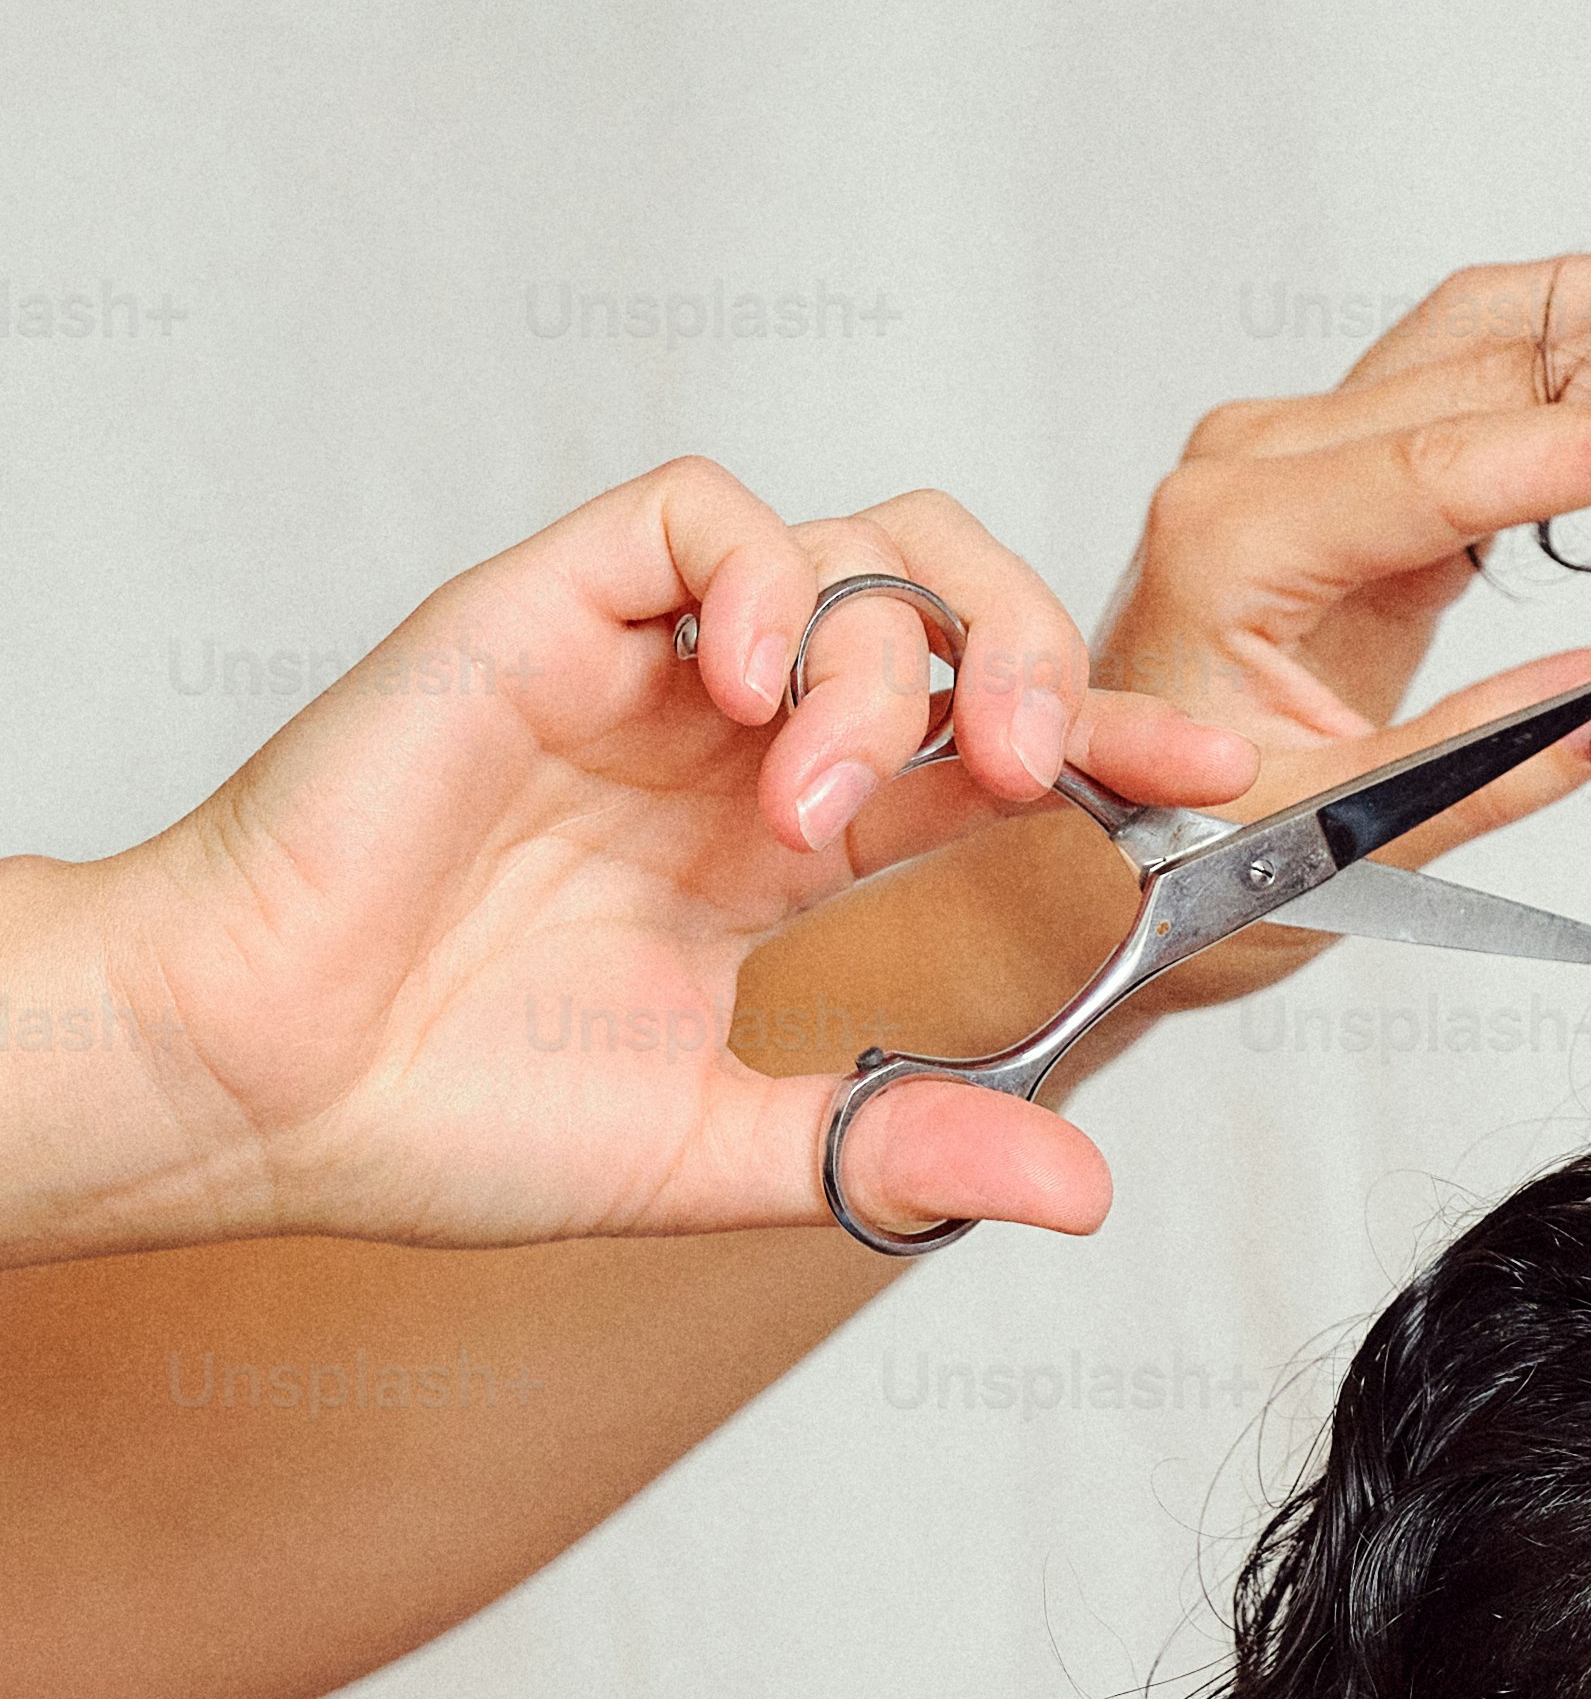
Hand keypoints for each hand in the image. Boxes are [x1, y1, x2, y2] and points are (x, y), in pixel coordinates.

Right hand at [3, 465, 1261, 1262]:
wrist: (269, 1082)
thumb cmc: (455, 1120)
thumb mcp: (726, 1157)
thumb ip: (899, 1151)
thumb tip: (1086, 1183)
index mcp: (792, 863)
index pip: (996, 769)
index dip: (1115, 756)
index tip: (1214, 788)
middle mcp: (741, 747)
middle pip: (957, 616)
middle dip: (1041, 666)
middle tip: (1039, 770)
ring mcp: (653, 672)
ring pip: (859, 550)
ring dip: (901, 656)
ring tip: (843, 795)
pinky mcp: (552, 608)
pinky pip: (705, 514)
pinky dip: (773, 583)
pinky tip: (759, 701)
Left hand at [1012, 252, 1590, 1009]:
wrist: (1089, 866)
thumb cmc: (1179, 865)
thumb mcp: (1338, 841)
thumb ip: (1488, 766)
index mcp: (1241, 538)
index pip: (1456, 464)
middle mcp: (1263, 462)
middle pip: (1493, 358)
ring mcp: (1302, 457)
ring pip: (1492, 343)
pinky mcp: (1348, 481)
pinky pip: (1483, 398)